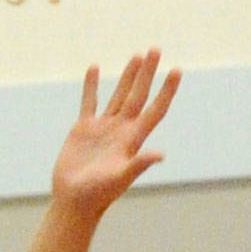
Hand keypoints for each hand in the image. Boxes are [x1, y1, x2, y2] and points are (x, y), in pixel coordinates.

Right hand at [51, 50, 180, 220]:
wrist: (74, 202)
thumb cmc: (97, 195)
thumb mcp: (119, 178)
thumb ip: (138, 164)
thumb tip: (160, 154)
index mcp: (133, 140)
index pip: (155, 110)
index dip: (166, 91)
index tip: (176, 70)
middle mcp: (121, 130)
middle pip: (139, 95)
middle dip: (148, 73)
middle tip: (156, 49)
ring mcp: (103, 128)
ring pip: (119, 95)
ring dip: (128, 76)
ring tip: (138, 55)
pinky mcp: (83, 129)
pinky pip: (89, 101)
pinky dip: (91, 85)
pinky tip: (94, 67)